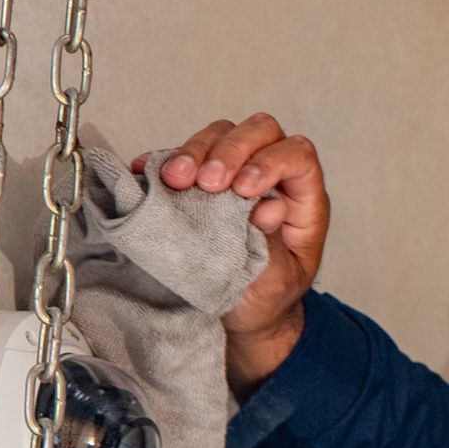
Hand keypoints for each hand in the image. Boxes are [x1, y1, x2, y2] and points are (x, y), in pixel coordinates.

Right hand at [151, 114, 329, 391]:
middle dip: (230, 150)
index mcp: (303, 199)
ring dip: (195, 151)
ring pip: (221, 135)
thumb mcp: (277, 282)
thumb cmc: (268, 298)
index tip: (243, 189)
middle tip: (205, 183)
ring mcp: (237, 172)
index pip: (298, 156)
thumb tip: (271, 208)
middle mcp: (273, 177)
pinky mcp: (203, 179)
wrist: (242, 315)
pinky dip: (165, 160)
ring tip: (174, 180)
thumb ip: (274, 245)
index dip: (271, 161)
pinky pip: (186, 155)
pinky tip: (145, 171)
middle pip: (260, 132)